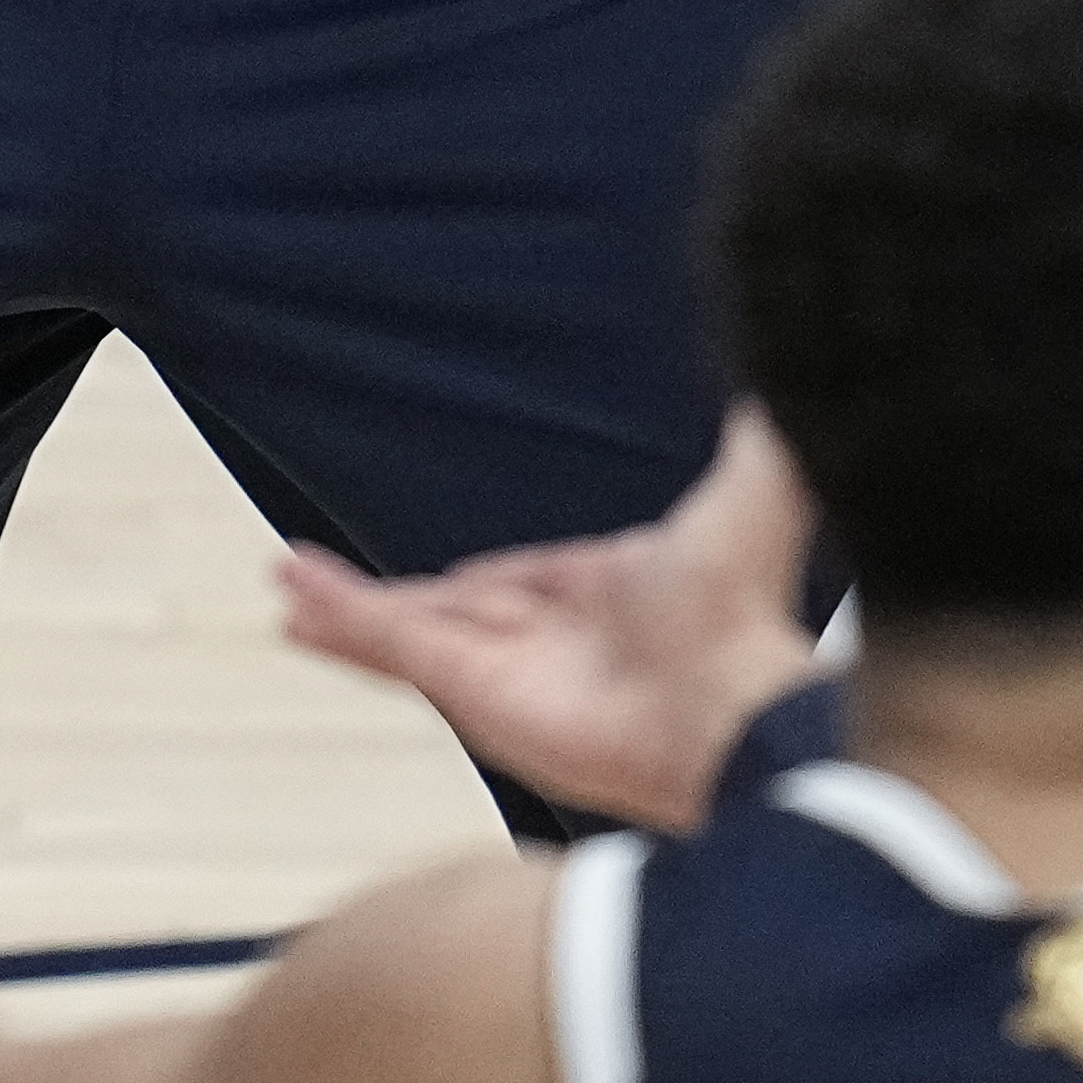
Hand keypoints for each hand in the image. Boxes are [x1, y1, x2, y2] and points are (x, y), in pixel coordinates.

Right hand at [267, 405, 820, 834]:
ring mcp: (506, 672)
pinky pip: (393, 644)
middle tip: (325, 584)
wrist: (728, 702)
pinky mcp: (470, 691)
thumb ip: (762, 440)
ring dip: (345, 609)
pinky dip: (343, 619)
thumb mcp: (749, 495)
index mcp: (608, 599)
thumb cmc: (744, 613)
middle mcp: (551, 642)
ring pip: (407, 630)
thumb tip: (798, 381)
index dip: (484, 577)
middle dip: (387, 602)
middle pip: (448, 613)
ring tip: (284, 585)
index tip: (453, 577)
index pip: (526, 582)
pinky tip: (295, 597)